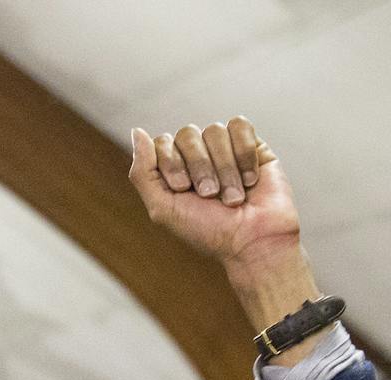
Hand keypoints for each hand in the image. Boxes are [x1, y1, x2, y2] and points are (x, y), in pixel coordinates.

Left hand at [130, 119, 323, 364]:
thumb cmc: (208, 231)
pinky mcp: (253, 145)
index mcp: (173, 170)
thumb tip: (137, 131)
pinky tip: (249, 180)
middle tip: (210, 195)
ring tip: (233, 197)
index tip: (183, 189)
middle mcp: (197, 156)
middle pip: (187, 134)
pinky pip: (240, 126)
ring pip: (214, 131)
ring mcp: (225, 149)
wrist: (253, 241)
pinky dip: (243, 155)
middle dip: (198, 167)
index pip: (162, 142)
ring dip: (224, 168)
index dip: (171, 162)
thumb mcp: (163, 208)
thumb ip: (143, 172)